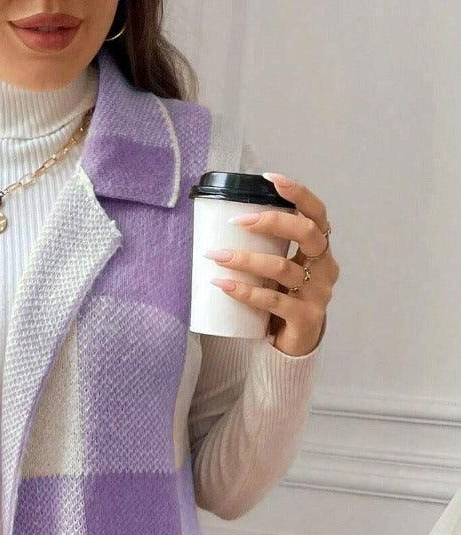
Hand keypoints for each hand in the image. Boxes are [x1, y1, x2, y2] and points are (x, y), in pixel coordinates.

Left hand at [205, 171, 338, 356]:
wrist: (294, 347)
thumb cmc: (283, 301)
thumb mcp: (279, 271)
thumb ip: (268, 250)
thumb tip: (225, 223)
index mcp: (320, 251)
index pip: (316, 214)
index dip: (297, 194)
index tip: (270, 179)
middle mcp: (325, 269)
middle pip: (306, 233)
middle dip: (271, 222)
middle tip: (236, 222)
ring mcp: (318, 294)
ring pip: (283, 268)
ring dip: (246, 260)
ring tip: (216, 256)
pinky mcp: (305, 318)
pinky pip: (274, 301)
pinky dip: (246, 291)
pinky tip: (225, 286)